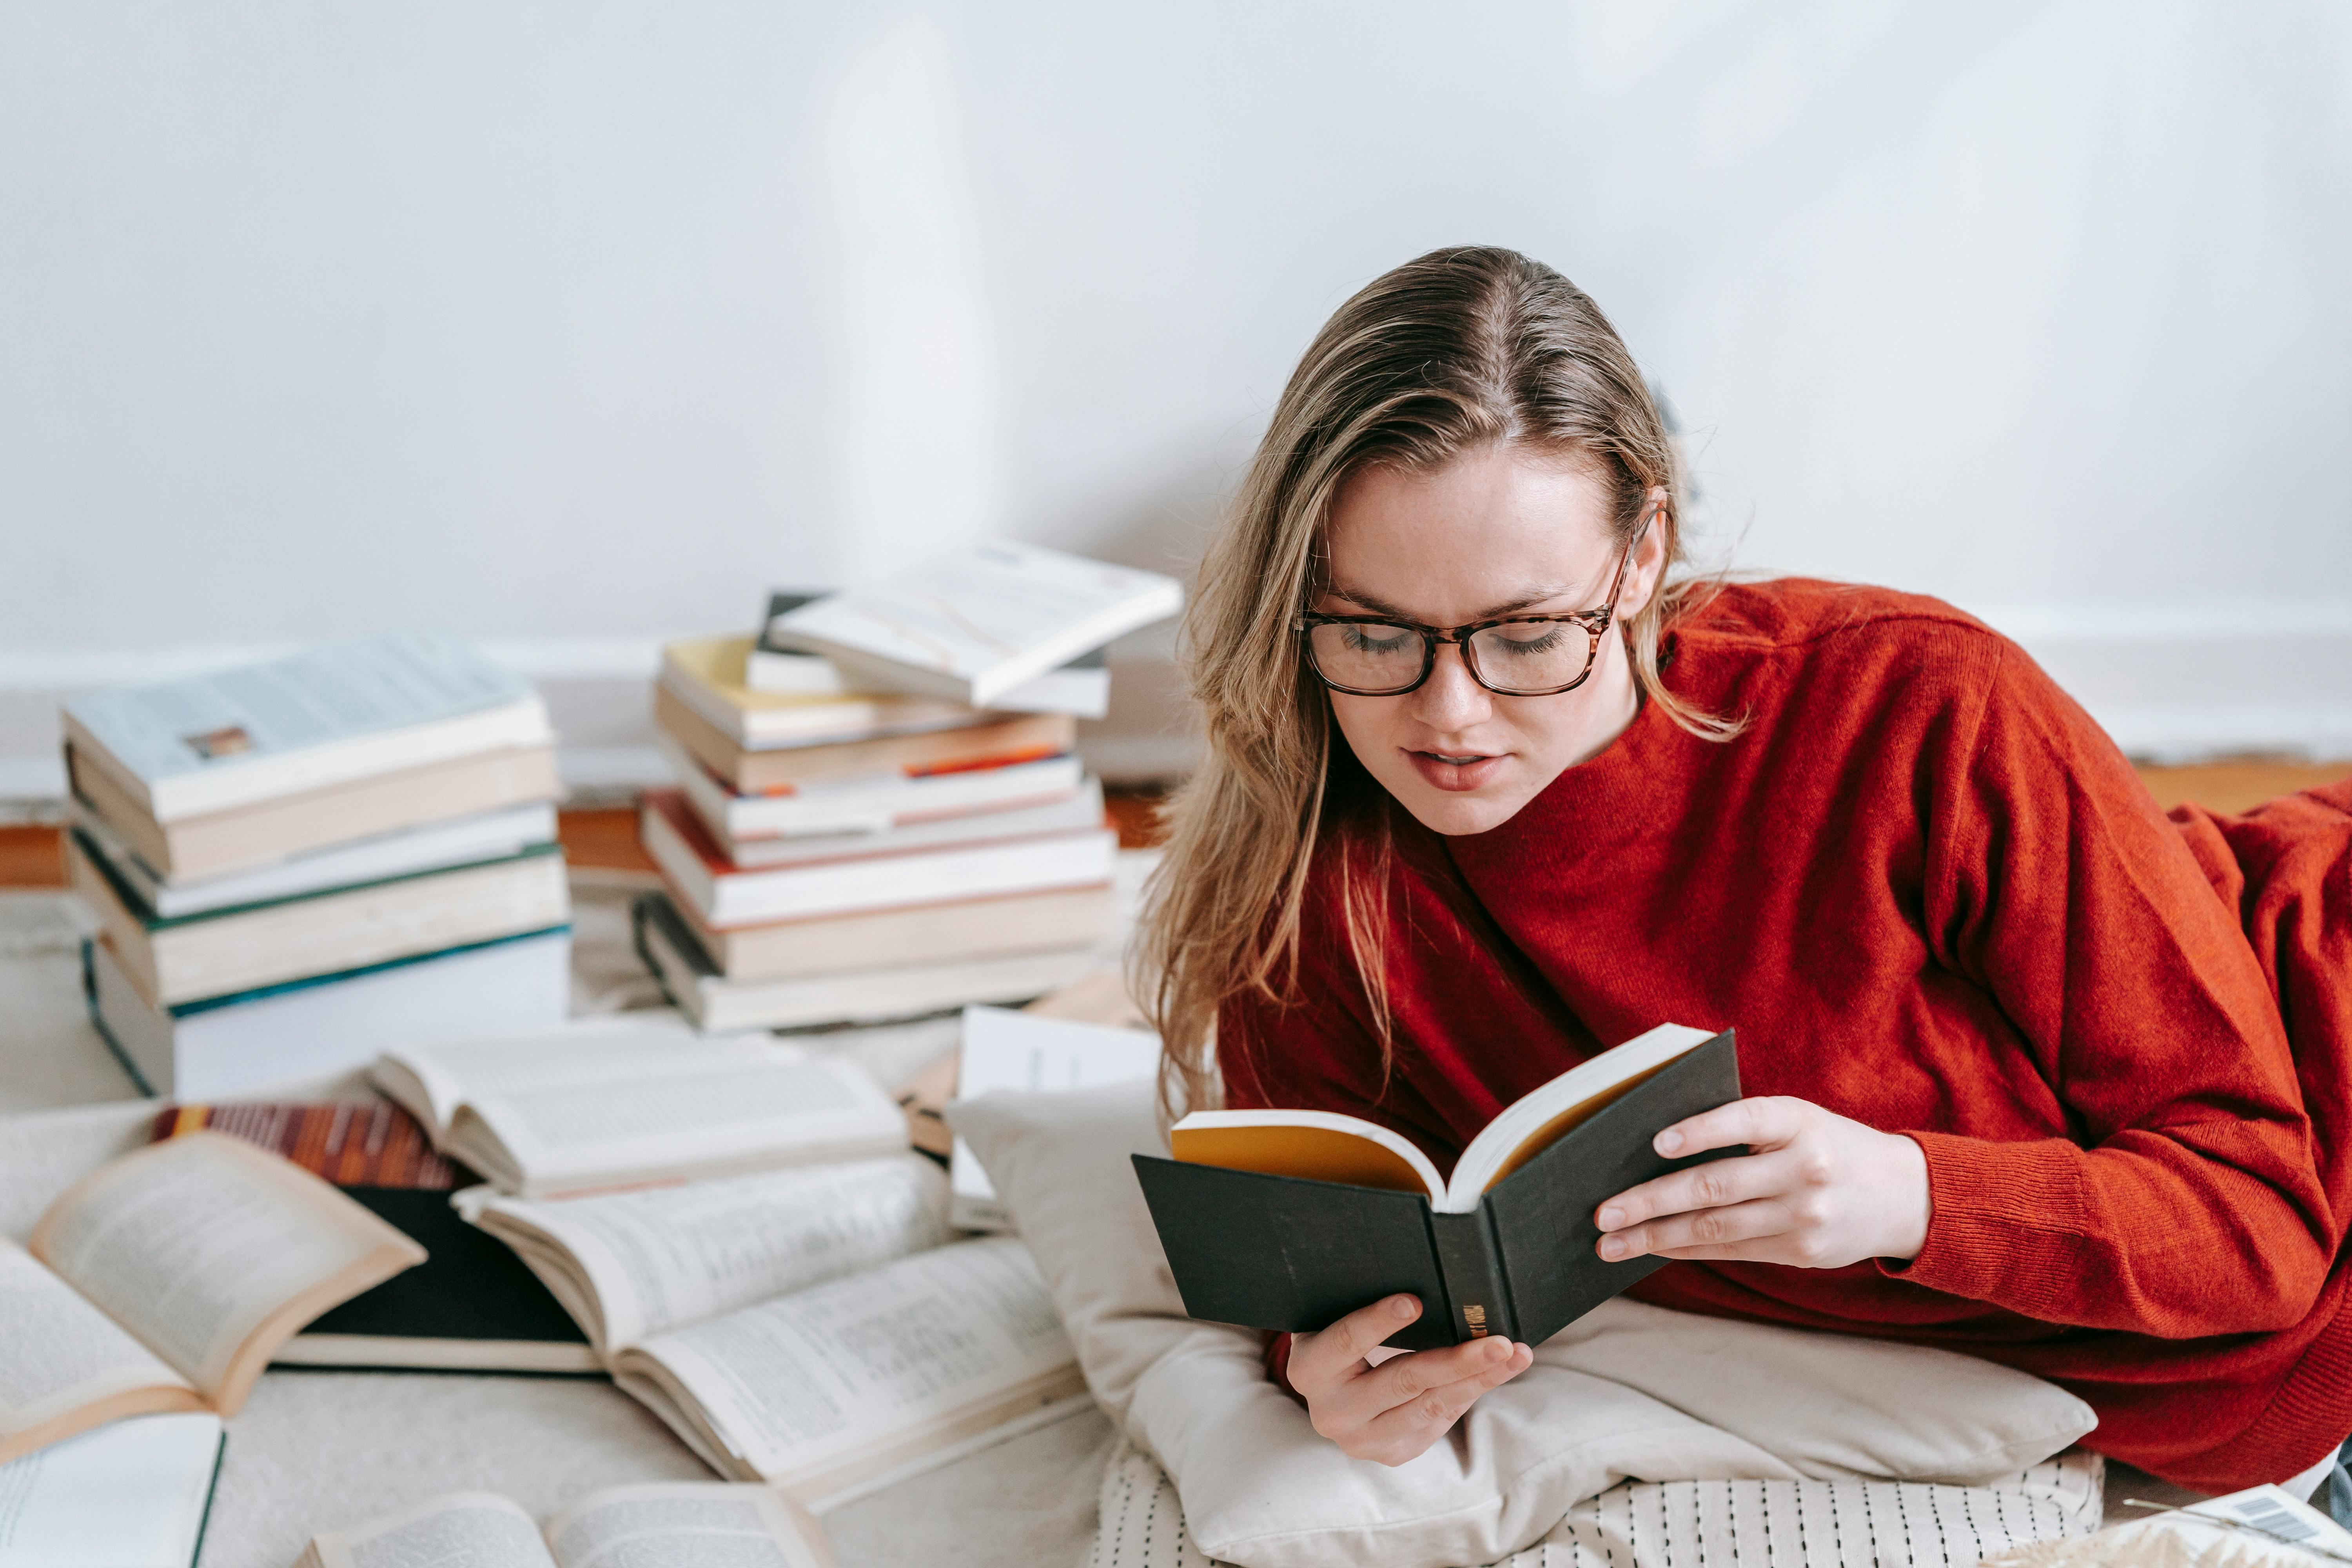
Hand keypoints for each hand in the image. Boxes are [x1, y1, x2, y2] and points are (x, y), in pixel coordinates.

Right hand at [1287, 1294, 1534, 1465]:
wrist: (1331, 1394)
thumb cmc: (1339, 1338)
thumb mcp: (1334, 1317)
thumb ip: (1359, 1298)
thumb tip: (1421, 1271)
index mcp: (1310, 1370)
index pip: (1346, 1342)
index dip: (1379, 1322)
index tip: (1416, 1301)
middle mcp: (1332, 1412)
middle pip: (1403, 1381)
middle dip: (1458, 1360)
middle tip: (1500, 1341)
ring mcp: (1363, 1440)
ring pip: (1431, 1405)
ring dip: (1480, 1378)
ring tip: (1516, 1354)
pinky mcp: (1393, 1453)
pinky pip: (1441, 1418)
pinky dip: (1473, 1391)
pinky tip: (1500, 1370)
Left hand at [1594, 1096, 1930, 1268]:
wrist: (1903, 1194)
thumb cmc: (1828, 1144)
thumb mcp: (1798, 1120)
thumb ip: (1742, 1128)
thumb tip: (1657, 1147)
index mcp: (1798, 1121)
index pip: (1743, 1121)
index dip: (1699, 1131)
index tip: (1655, 1142)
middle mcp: (1803, 1169)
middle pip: (1714, 1187)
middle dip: (1650, 1202)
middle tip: (1602, 1213)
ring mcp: (1804, 1215)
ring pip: (1715, 1228)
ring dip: (1655, 1236)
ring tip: (1611, 1242)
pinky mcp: (1801, 1251)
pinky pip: (1731, 1250)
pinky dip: (1685, 1248)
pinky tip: (1652, 1247)